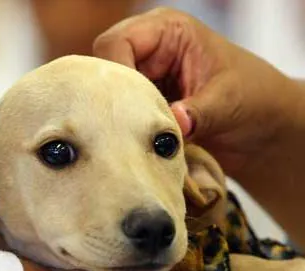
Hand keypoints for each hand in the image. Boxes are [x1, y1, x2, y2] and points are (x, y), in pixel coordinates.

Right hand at [93, 7, 299, 177]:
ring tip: (132, 139)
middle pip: (103, 68)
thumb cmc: (255, 98)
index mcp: (168, 30)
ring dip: (118, 117)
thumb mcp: (228, 101)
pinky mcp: (143, 103)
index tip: (124, 110)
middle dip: (112, 98)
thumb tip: (173, 123)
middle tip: (123, 128)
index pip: (117, 43)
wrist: (262, 129)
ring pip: (107, 94)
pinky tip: (134, 144)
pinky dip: (124, 129)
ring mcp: (144, 78)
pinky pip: (119, 114)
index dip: (114, 73)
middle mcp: (149, 50)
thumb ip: (198, 112)